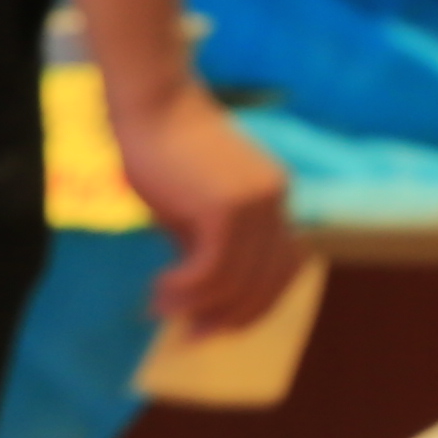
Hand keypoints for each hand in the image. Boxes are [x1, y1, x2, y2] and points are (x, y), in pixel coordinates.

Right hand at [106, 71, 301, 332]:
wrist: (151, 102)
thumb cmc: (162, 150)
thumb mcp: (193, 207)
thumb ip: (206, 247)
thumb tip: (202, 303)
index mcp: (276, 200)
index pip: (286, 269)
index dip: (256, 305)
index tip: (218, 326)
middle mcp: (276, 202)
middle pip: (267, 284)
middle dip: (230, 319)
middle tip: (191, 335)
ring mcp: (256, 205)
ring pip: (236, 284)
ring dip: (197, 307)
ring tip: (161, 307)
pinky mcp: (226, 209)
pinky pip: (213, 272)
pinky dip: (186, 291)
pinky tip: (162, 290)